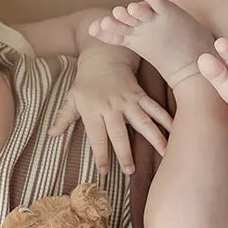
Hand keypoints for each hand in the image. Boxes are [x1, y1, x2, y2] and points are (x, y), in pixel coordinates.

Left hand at [47, 49, 171, 173]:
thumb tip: (50, 135)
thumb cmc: (86, 82)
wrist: (104, 56)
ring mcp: (128, 101)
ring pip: (143, 122)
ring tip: (164, 154)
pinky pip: (154, 108)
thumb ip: (63, 117)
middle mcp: (111, 107)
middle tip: (131, 171)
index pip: (96, 137)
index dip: (101, 155)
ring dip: (154, 138)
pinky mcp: (140, 95)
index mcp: (93, 110)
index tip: (104, 171)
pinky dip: (166, 119)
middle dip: (125, 153)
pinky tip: (177, 131)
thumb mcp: (72, 98)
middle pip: (119, 134)